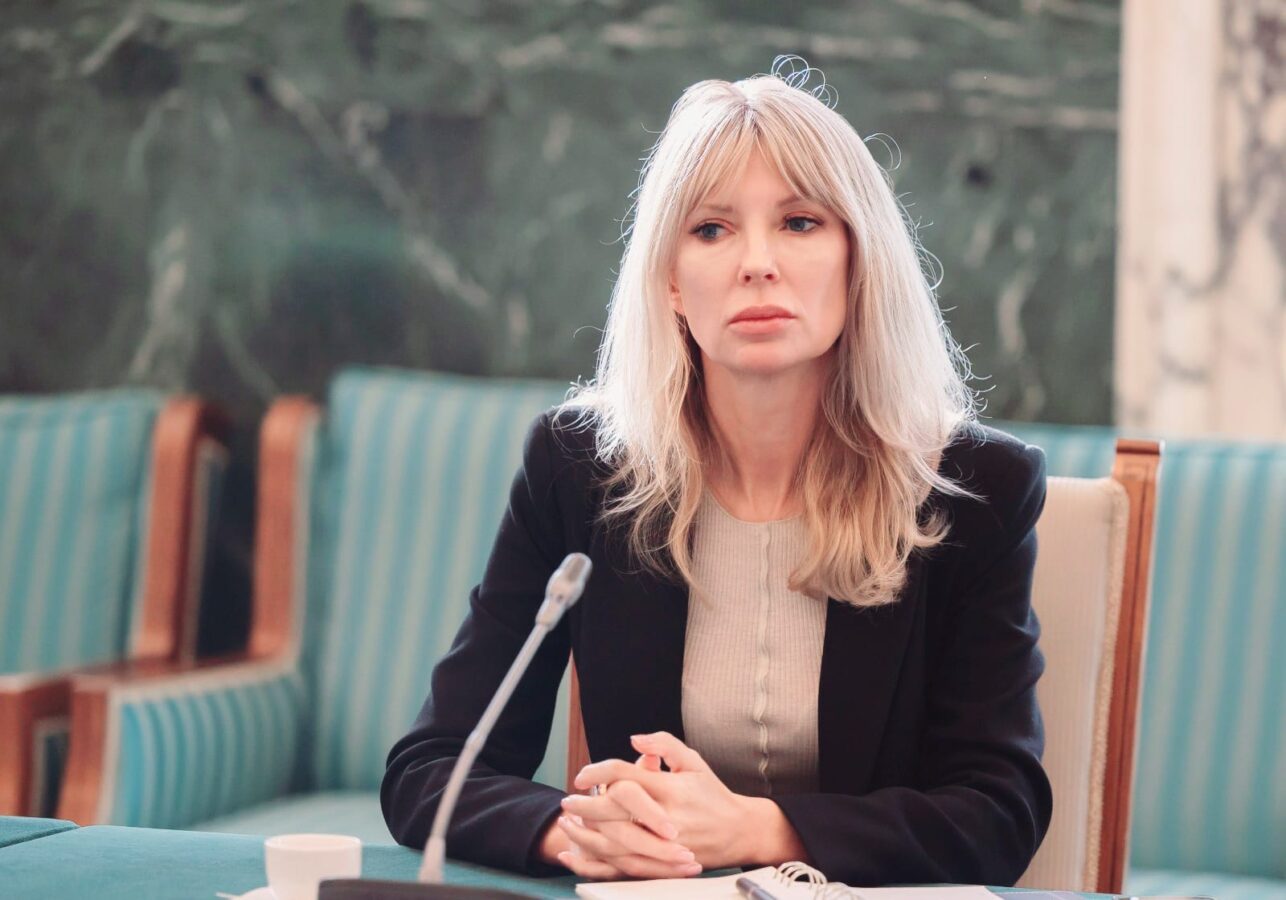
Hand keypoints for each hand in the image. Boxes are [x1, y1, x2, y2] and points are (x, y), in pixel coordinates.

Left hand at [566, 732, 806, 869]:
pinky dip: (597, 862)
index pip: (627, 777)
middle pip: (616, 812)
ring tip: (568, 825)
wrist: (740, 832)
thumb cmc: (713, 794)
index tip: (582, 775)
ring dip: (586, 834)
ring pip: (616, 843)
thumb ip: (664, 745)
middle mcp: (667, 818)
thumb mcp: (693, 762)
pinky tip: (580, 853)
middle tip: (567, 802)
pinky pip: (624, 867)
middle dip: (585, 806)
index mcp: (672, 789)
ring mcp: (665, 845)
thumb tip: (634, 740)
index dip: (599, 773)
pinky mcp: (663, 865)